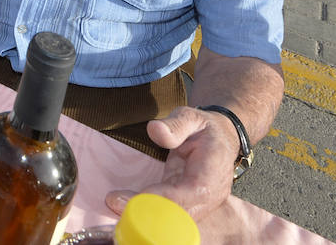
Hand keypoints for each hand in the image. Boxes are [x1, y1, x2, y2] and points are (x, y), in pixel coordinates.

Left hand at [105, 106, 239, 222]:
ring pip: (173, 218)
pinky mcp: (186, 203)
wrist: (221, 138)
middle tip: (114, 202)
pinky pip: (168, 213)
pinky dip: (147, 213)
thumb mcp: (191, 117)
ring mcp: (198, 203)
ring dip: (144, 215)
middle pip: (178, 212)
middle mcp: (207, 195)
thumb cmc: (205, 128)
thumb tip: (155, 131)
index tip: (133, 197)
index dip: (160, 198)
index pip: (186, 193)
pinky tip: (124, 207)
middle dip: (146, 211)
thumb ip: (175, 125)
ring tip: (114, 204)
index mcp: (210, 173)